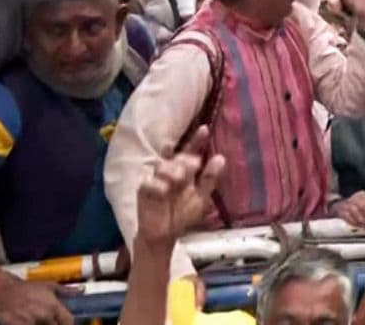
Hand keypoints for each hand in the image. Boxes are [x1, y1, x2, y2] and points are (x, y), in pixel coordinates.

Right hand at [0, 276, 71, 324]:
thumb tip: (82, 290)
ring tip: (42, 322)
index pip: (68, 321)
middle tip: (52, 321)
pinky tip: (31, 323)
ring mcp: (31, 323)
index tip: (66, 323)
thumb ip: (66, 291)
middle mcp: (44, 317)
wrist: (4, 292)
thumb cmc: (28, 288)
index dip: (69, 324)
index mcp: (54, 306)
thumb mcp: (49, 286)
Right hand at [135, 126, 224, 249]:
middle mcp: (170, 172)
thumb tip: (221, 158)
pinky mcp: (143, 192)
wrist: (164, 236)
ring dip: (172, 169)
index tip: (205, 129)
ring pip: (162, 166)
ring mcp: (156, 180)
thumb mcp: (200, 198)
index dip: (196, 141)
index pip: (190, 152)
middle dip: (185, 158)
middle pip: (176, 157)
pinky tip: (164, 190)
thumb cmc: (182, 216)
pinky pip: (149, 184)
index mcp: (185, 172)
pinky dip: (157, 185)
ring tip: (180, 177)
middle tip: (194, 163)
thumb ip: (209, 179)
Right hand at [334, 191, 364, 228]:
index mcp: (364, 195)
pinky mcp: (340, 210)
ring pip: (355, 210)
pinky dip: (352, 221)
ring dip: (361, 220)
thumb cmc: (356, 205)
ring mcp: (347, 203)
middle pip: (364, 206)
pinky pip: (346, 215)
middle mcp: (355, 197)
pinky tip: (357, 226)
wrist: (339, 205)